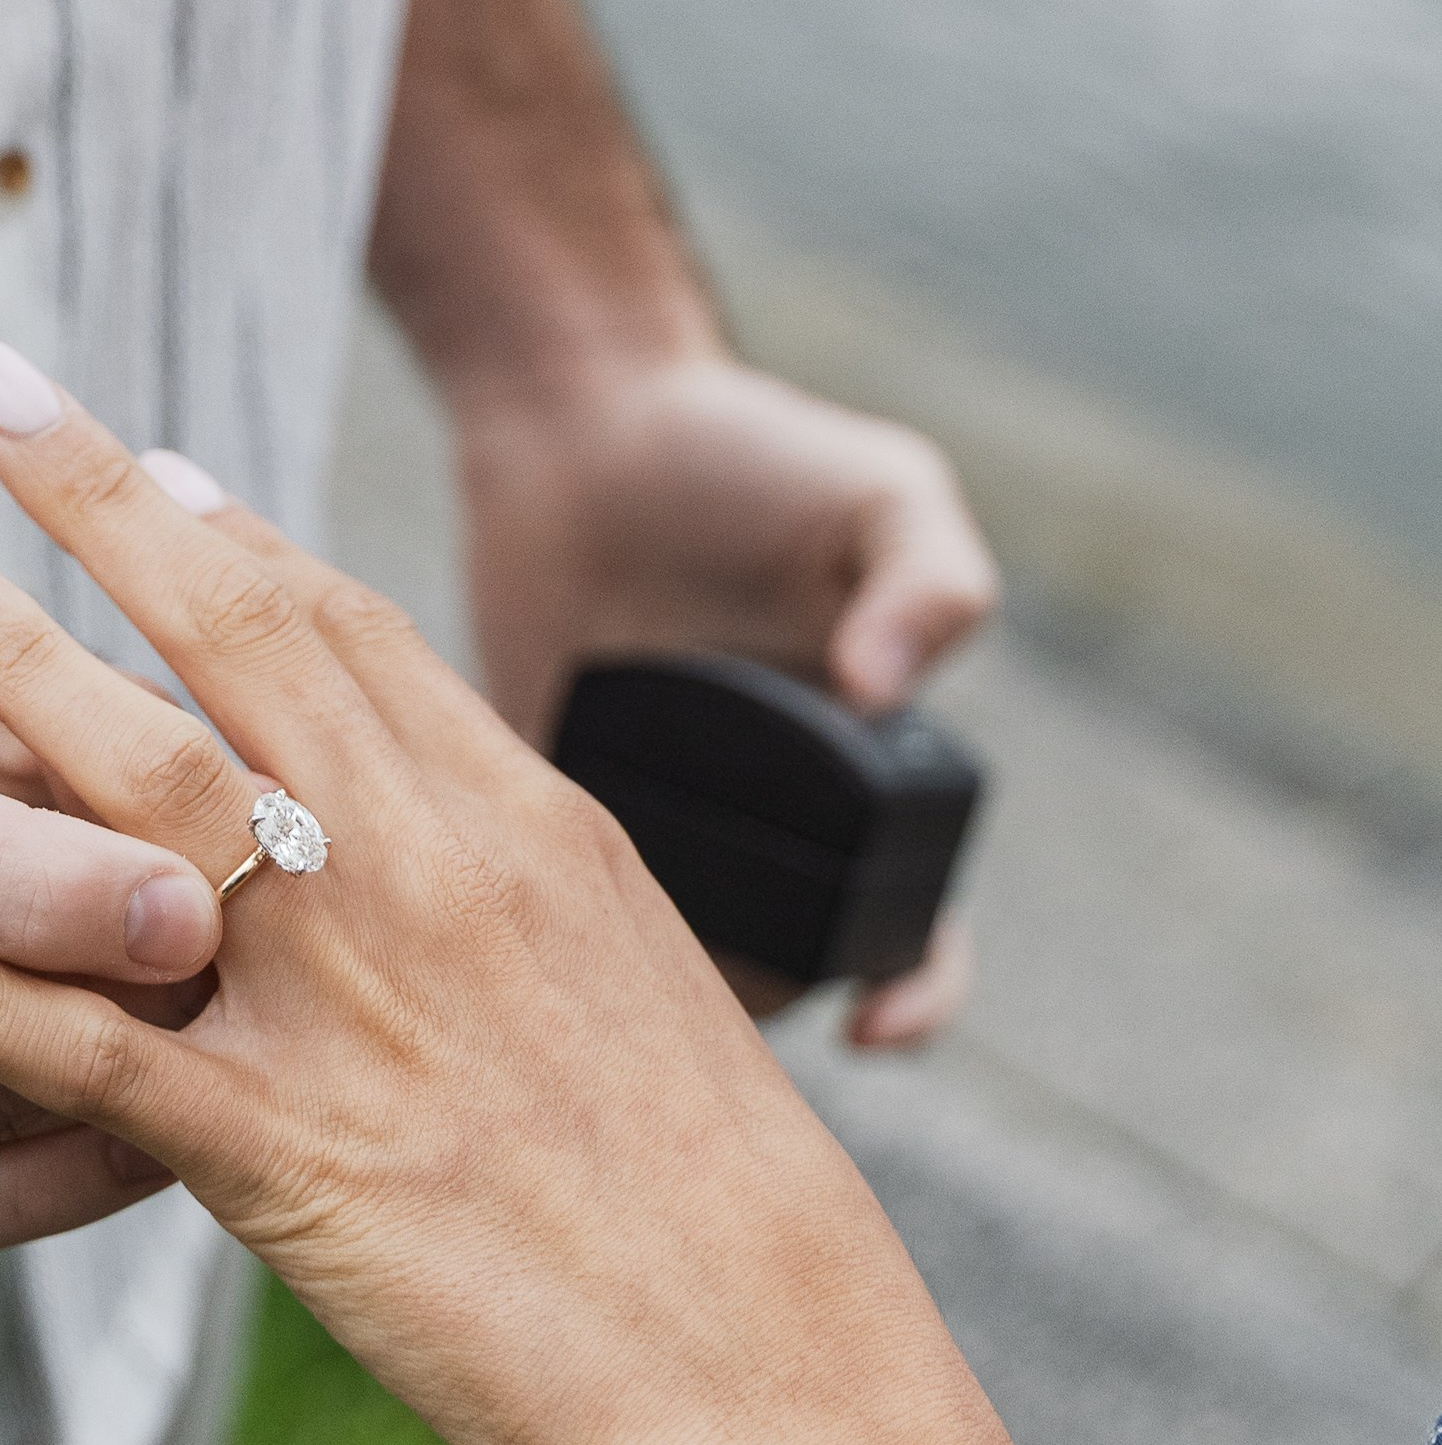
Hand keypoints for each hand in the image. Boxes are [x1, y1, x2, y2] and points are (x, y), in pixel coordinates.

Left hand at [0, 365, 978, 1444]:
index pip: (352, 626)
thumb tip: (425, 820)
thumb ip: (512, 886)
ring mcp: (352, 1006)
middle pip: (240, 637)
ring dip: (3, 661)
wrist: (785, 1397)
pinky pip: (86, 1050)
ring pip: (143, 790)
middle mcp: (433, 875)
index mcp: (528, 825)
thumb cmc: (720, 1208)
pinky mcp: (286, 1161)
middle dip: (101, 501)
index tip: (141, 457)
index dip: (227, 530)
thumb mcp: (633, 985)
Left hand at [454, 354, 995, 1044]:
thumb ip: (929, 577)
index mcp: (863, 785)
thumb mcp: (879, 491)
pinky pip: (535, 907)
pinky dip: (531, 932)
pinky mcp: (532, 811)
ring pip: (656, 972)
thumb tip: (886, 692)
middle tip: (703, 1023)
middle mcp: (759, 832)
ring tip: (604, 976)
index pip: (911, 933)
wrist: (583, 419)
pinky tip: (514, 916)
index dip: (913, 996)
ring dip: (639, 1000)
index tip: (872, 1025)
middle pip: (777, 979)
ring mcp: (646, 831)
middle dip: (749, 1020)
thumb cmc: (750, 450)